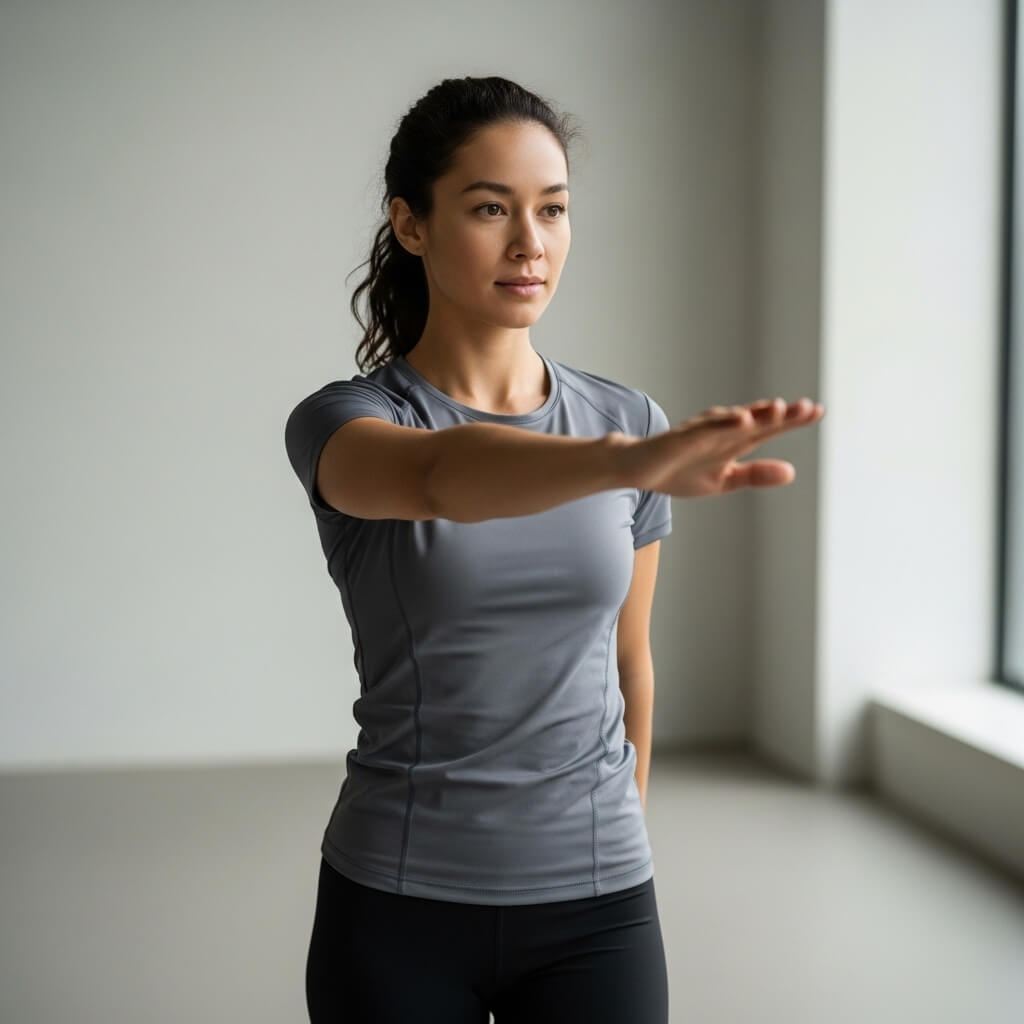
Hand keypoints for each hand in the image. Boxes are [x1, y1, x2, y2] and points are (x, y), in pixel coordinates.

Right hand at [620, 397, 824, 497]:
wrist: (638, 470)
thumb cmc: (679, 472)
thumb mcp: (724, 480)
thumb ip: (756, 476)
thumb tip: (791, 471)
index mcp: (734, 442)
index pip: (768, 428)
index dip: (792, 421)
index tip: (817, 411)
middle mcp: (722, 431)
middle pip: (756, 420)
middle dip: (782, 415)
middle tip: (808, 408)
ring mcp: (702, 431)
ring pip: (733, 420)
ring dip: (756, 413)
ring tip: (780, 410)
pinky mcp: (681, 437)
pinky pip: (705, 428)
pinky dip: (724, 422)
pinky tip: (742, 419)